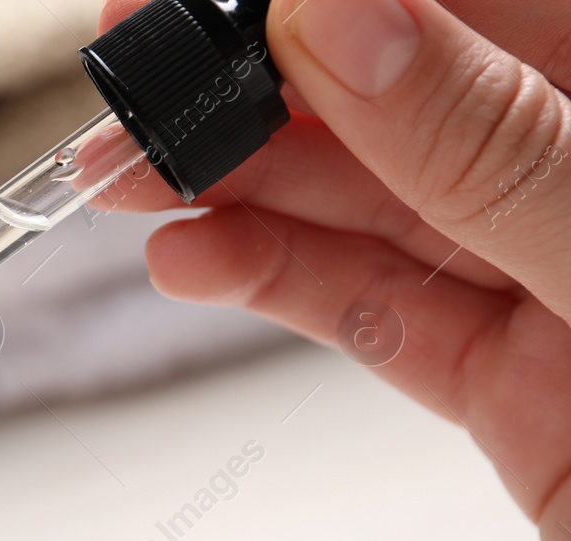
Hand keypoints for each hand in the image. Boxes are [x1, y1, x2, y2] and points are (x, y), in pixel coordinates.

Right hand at [100, 0, 570, 540]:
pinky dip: (279, 287)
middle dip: (264, 88)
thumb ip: (498, 146)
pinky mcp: (512, 381)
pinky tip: (200, 259)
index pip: (488, 3)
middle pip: (412, 95)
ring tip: (133, 178)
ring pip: (376, 208)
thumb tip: (355, 21)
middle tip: (144, 83)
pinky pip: (379, 314)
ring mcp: (563, 281)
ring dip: (242, 192)